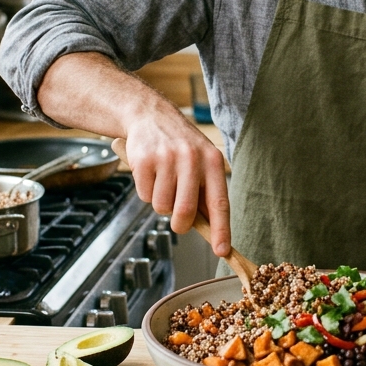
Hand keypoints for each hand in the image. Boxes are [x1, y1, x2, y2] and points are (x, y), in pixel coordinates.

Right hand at [117, 112, 230, 257]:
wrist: (150, 115)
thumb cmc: (180, 145)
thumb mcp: (202, 161)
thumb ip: (206, 192)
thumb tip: (213, 231)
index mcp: (213, 161)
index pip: (219, 203)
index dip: (221, 230)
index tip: (222, 251)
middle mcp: (192, 158)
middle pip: (186, 211)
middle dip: (180, 224)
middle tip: (178, 220)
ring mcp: (167, 158)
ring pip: (162, 206)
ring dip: (160, 203)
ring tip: (163, 181)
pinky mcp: (144, 160)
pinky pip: (144, 195)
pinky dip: (145, 191)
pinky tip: (150, 173)